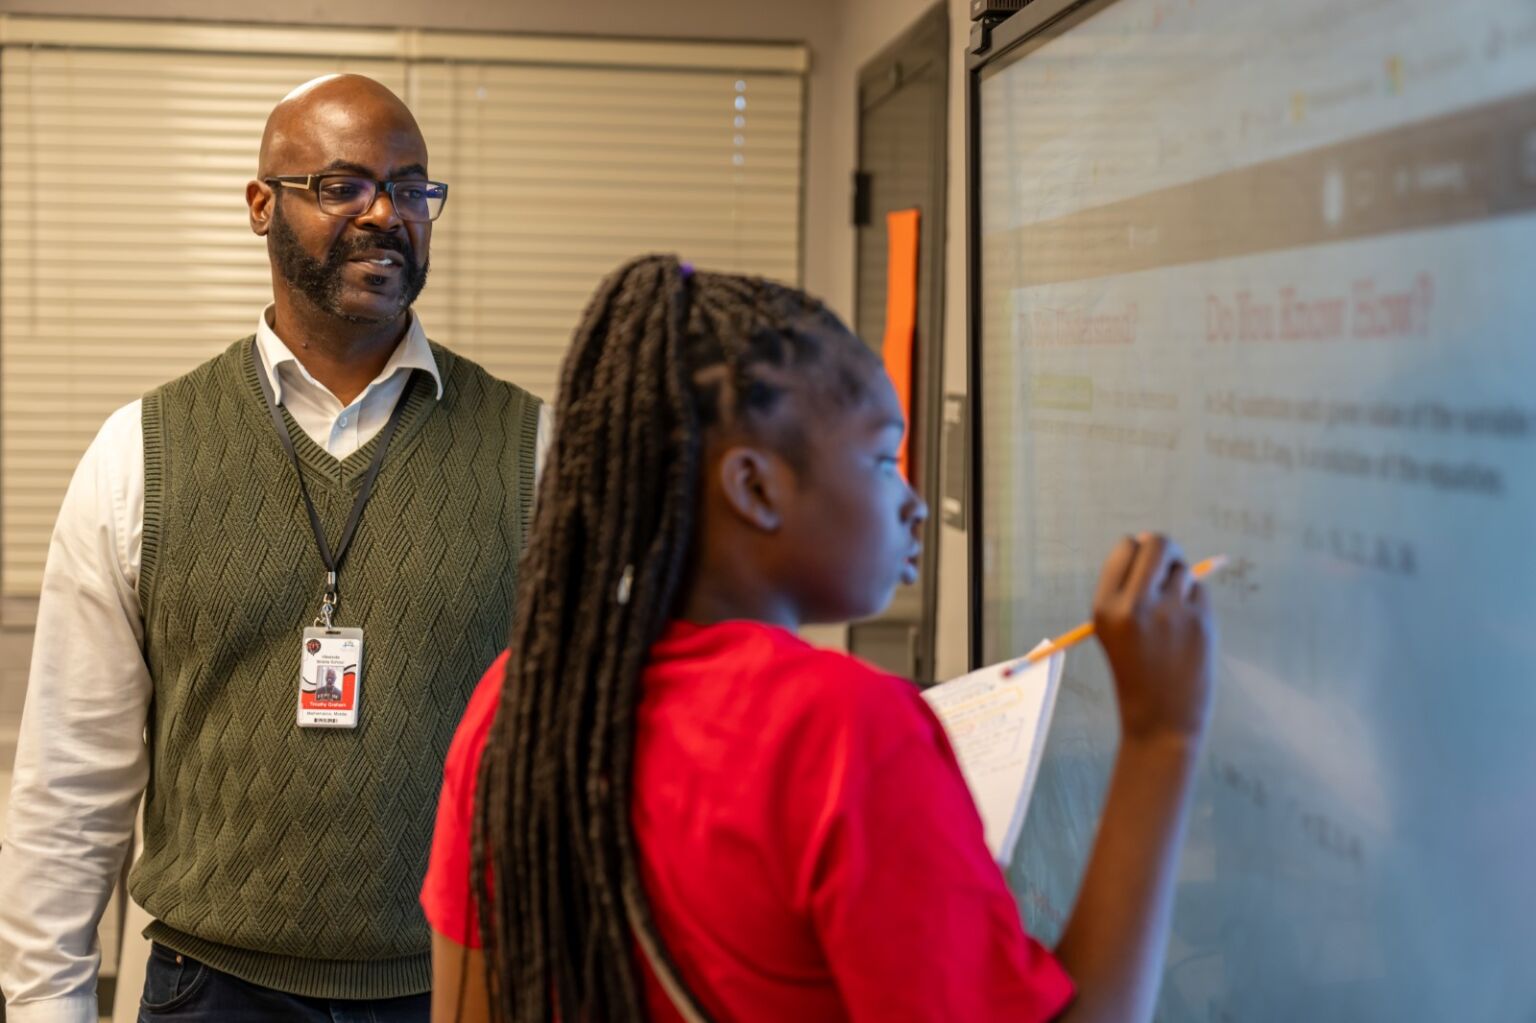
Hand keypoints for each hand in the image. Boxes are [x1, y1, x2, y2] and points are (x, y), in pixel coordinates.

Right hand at [1092, 534, 1215, 745]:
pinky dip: (1195, 602)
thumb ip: (1128, 590)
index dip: (1138, 549)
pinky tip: (1187, 630)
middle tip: (1169, 564)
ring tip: (1173, 616)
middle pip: (1158, 543)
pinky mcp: (1200, 621)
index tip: (1144, 562)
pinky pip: (1200, 590)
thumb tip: (1151, 541)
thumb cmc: (1136, 671)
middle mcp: (1135, 605)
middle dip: (1166, 548)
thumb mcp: (1114, 630)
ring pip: (1182, 569)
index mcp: (1105, 607)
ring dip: (1180, 582)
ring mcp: (1170, 612)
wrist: (1160, 721)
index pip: (1125, 548)